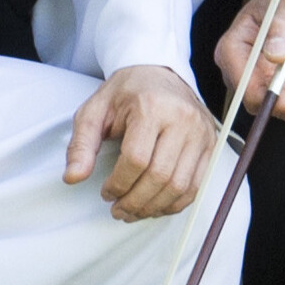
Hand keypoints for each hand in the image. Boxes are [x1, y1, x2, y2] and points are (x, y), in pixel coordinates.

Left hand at [63, 62, 221, 220]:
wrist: (158, 73)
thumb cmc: (126, 93)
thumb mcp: (94, 112)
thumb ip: (81, 145)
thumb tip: (73, 177)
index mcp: (152, 106)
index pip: (136, 160)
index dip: (118, 184)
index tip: (106, 192)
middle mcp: (182, 118)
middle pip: (160, 176)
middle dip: (135, 202)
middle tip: (118, 209)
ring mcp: (200, 131)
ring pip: (180, 185)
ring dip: (154, 207)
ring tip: (134, 210)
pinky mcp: (211, 142)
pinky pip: (197, 184)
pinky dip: (176, 202)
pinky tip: (156, 204)